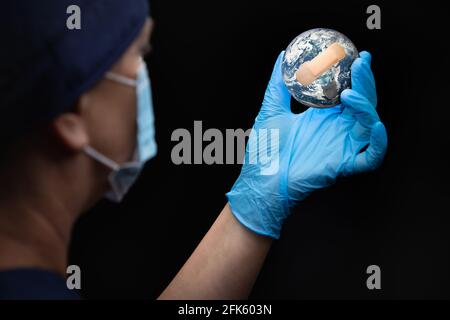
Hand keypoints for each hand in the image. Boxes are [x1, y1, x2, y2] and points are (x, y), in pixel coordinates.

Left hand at [226, 51, 386, 238]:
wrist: (260, 180)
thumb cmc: (265, 150)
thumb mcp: (271, 109)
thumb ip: (278, 83)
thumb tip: (283, 56)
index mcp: (323, 117)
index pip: (347, 91)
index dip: (356, 74)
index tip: (357, 54)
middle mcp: (336, 129)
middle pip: (362, 103)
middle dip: (365, 82)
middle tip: (360, 63)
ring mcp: (342, 146)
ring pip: (369, 124)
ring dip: (367, 106)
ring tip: (350, 93)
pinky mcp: (344, 165)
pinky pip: (372, 156)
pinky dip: (379, 142)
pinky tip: (375, 125)